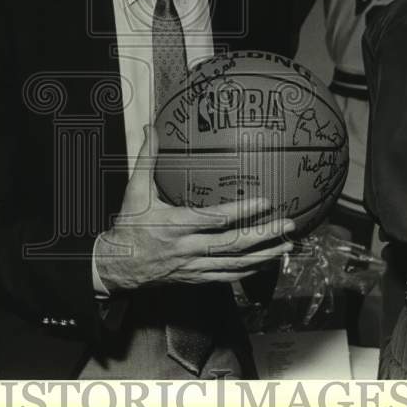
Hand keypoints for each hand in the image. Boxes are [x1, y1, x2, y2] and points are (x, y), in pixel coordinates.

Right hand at [94, 125, 294, 292]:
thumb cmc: (129, 226)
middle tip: (288, 224)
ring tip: (287, 243)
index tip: (265, 202)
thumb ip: (146, 160)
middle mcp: (188, 248)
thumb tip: (151, 129)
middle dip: (264, 235)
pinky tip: (266, 262)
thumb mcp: (134, 192)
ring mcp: (194, 266)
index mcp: (176, 225)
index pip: (215, 219)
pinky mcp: (196, 278)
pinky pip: (228, 277)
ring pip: (235, 264)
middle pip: (233, 244)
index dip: (242, 212)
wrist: (118, 266)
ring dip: (264, 255)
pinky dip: (250, 270)